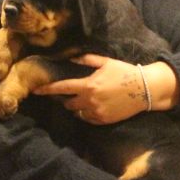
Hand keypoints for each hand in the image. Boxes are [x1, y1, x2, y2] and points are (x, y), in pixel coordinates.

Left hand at [32, 54, 147, 124]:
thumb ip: (86, 60)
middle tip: (68, 94)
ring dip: (76, 107)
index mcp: (89, 85)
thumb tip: (71, 59)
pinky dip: (86, 114)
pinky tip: (92, 106)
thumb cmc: (125, 72)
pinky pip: (87, 119)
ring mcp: (97, 112)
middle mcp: (90, 101)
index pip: (61, 88)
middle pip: (68, 103)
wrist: (144, 89)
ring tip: (82, 100)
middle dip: (65, 99)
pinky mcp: (103, 120)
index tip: (35, 90)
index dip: (47, 89)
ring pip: (77, 113)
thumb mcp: (105, 62)